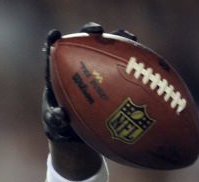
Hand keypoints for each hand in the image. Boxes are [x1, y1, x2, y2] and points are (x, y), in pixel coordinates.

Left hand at [43, 23, 137, 142]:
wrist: (83, 133)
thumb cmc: (65, 126)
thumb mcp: (57, 125)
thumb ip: (56, 119)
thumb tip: (61, 116)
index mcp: (61, 72)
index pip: (57, 51)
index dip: (55, 40)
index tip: (55, 34)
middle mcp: (80, 65)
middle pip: (85, 40)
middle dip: (90, 31)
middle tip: (96, 31)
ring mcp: (99, 67)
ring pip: (109, 47)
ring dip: (118, 37)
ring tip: (125, 35)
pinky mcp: (116, 74)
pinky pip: (126, 64)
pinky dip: (134, 59)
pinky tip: (143, 59)